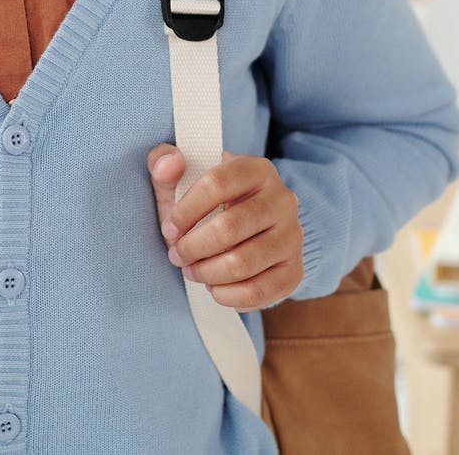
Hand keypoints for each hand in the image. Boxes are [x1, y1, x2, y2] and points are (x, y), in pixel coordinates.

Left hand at [147, 144, 303, 311]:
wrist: (248, 230)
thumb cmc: (208, 203)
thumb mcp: (182, 178)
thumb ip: (164, 163)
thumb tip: (168, 164)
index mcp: (256, 169)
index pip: (216, 184)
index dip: (185, 211)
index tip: (169, 229)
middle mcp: (282, 199)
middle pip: (229, 228)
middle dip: (193, 247)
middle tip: (177, 255)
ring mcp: (292, 236)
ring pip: (243, 263)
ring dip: (207, 273)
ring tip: (193, 270)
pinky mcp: (294, 270)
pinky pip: (259, 291)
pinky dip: (227, 296)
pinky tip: (214, 287)